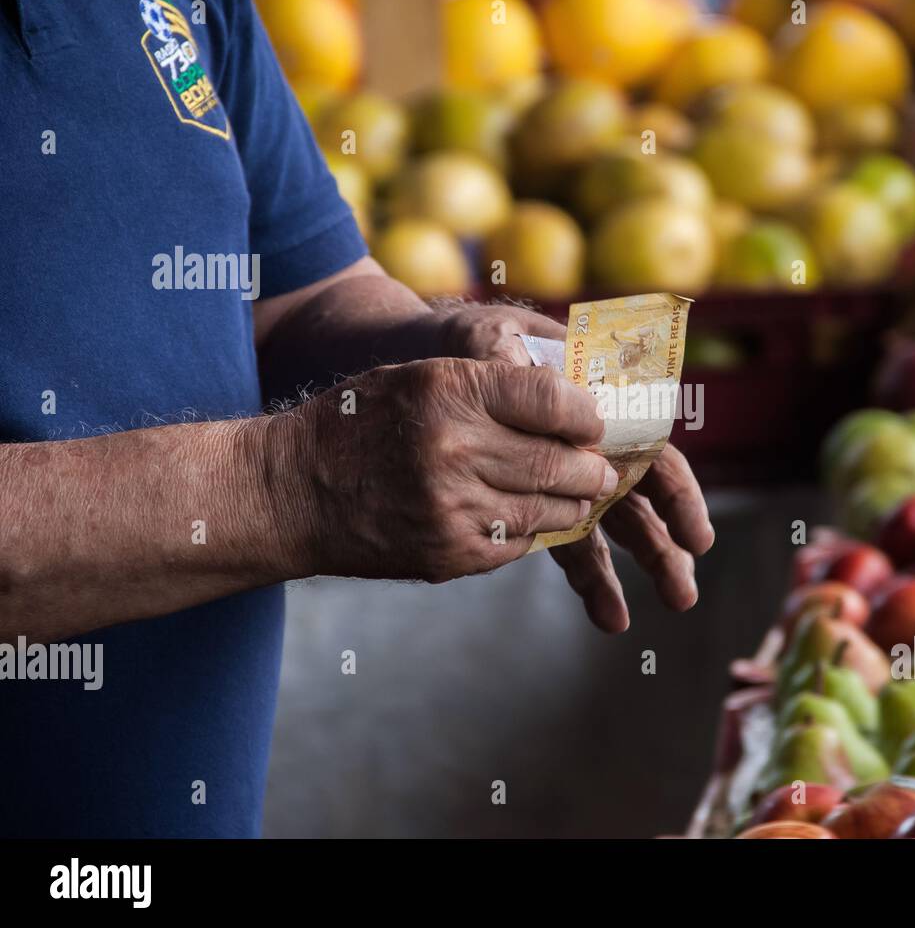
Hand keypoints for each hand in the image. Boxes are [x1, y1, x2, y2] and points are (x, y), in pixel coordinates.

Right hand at [283, 358, 617, 583]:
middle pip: (561, 462)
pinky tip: (529, 517)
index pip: (552, 401)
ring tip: (579, 493)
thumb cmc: (359, 424)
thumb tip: (569, 408)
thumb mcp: (418, 379)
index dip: (585, 414)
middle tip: (604, 467)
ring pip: (550, 510)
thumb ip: (491, 388)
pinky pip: (517, 544)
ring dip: (574, 503)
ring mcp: (453, 510)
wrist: (289, 492)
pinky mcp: (449, 555)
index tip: (594, 422)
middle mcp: (454, 451)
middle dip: (594, 467)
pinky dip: (532, 530)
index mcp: (449, 393)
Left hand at [441, 303, 714, 631]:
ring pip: (612, 528)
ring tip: (645, 615)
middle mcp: (593, 444)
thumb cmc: (473, 342)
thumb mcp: (492, 336)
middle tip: (683, 594)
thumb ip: (516, 356)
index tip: (695, 538)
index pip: (652, 451)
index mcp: (598, 403)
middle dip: (665, 548)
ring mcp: (568, 476)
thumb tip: (542, 382)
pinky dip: (592, 580)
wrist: (432, 361)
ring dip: (633, 573)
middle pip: (642, 499)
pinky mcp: (539, 501)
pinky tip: (609, 617)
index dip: (677, 497)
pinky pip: (571, 542)